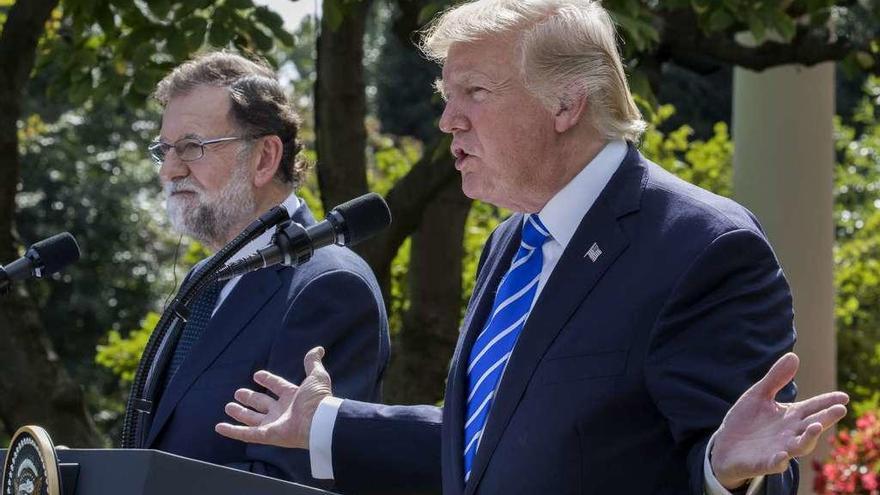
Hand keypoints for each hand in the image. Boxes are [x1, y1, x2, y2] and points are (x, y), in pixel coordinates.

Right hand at [215, 346, 332, 448]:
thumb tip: (319, 349)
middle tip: (238, 393)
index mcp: (293, 396)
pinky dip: (232, 431)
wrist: (319, 421)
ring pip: (252, 419)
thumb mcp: (316, 376)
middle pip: (262, 403)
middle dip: (250, 398)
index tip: (257, 375)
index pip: (278, 386)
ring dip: (240, 413)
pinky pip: (246, 434)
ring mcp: (274, 424)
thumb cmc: (318, 400)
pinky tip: (219, 427)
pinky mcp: (267, 436)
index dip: (268, 380)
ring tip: (228, 406)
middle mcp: (283, 411)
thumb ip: (313, 363)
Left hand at [710, 352, 848, 489]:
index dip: (828, 402)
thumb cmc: (746, 420)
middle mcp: (790, 433)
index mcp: (790, 416)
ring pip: (800, 446)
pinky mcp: (763, 462)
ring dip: (809, 438)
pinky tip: (782, 455)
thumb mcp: (759, 395)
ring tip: (815, 427)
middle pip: (812, 426)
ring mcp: (779, 449)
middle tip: (839, 409)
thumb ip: (775, 379)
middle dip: (826, 419)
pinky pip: (774, 464)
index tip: (844, 397)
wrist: (726, 446)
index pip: (813, 407)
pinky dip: (779, 461)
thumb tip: (793, 355)